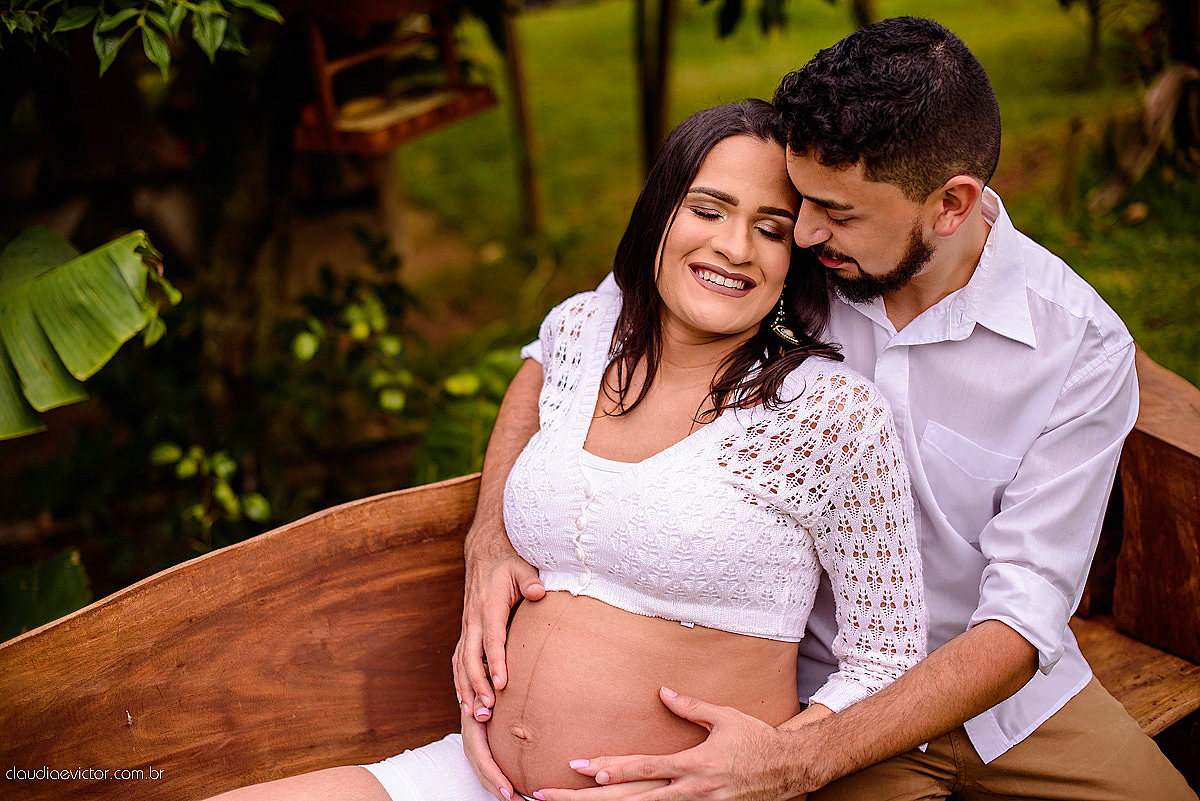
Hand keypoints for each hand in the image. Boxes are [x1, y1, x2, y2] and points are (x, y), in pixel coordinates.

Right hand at [452, 525, 544, 717]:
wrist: (486, 551)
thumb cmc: (509, 562)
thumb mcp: (522, 566)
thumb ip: (530, 581)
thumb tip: (539, 593)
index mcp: (489, 605)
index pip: (491, 638)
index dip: (495, 661)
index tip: (501, 683)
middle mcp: (473, 618)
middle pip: (470, 656)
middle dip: (477, 684)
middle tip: (488, 710)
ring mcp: (467, 626)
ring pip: (461, 662)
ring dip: (466, 689)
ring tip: (475, 715)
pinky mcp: (467, 631)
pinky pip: (459, 660)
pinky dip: (460, 682)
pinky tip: (466, 702)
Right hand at [460, 694, 518, 800]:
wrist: (476, 684)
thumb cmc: (485, 685)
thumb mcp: (483, 689)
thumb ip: (484, 697)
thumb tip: (483, 713)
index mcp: (472, 731)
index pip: (483, 759)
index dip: (496, 777)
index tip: (509, 791)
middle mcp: (472, 744)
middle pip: (484, 774)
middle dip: (501, 791)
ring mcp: (476, 750)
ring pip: (486, 777)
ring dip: (502, 791)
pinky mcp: (483, 752)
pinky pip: (490, 772)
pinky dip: (501, 784)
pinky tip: (517, 791)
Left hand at [537, 688, 806, 800]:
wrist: (791, 772)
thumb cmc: (756, 741)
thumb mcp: (724, 717)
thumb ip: (690, 706)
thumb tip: (661, 691)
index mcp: (692, 765)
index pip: (643, 768)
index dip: (611, 767)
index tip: (579, 765)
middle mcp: (689, 792)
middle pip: (630, 800)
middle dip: (587, 799)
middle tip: (549, 795)